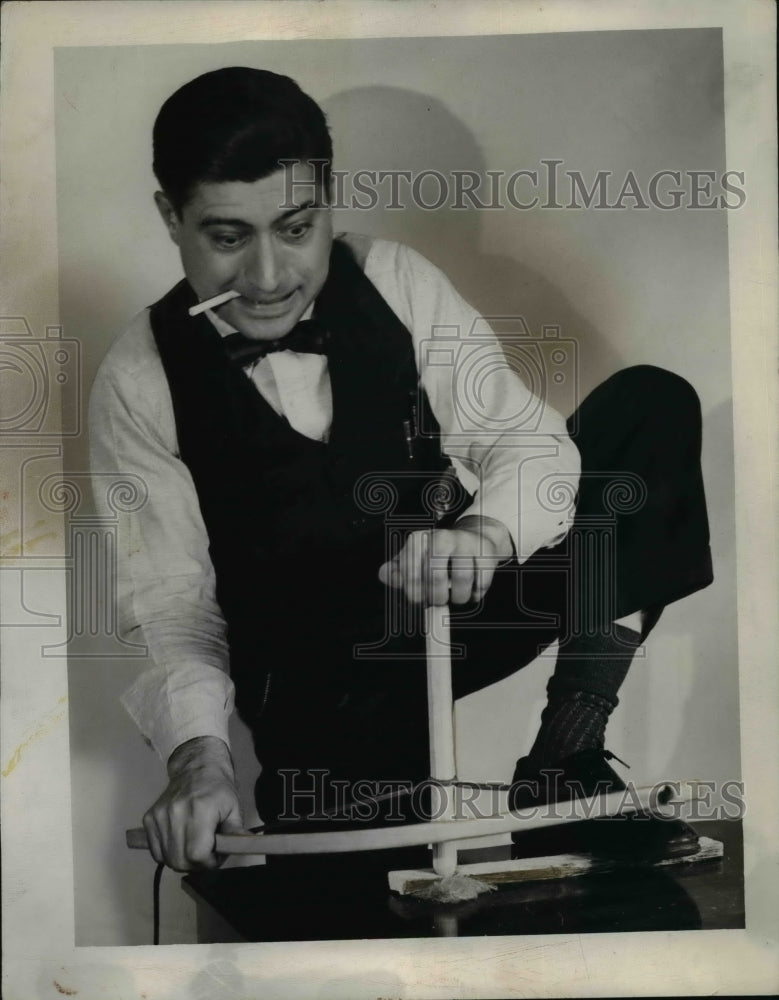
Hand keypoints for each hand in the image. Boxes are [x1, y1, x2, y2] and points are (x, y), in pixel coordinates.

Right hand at [143, 736, 244, 871]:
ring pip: (167, 859)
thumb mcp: (234, 808)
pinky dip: (169, 853)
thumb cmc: (217, 788)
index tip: (216, 856)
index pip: (197, 854)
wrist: (195, 768)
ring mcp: (159, 817)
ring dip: (183, 860)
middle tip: (207, 854)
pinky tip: (181, 841)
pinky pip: (156, 852)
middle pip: (180, 861)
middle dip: (196, 865)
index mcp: (199, 810)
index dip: (208, 862)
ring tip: (195, 844)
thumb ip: (236, 834)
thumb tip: (243, 849)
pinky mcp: (149, 819)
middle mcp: (175, 813)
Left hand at [378, 516, 513, 605]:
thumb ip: (395, 572)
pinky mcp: (486, 551)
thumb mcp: (414, 562)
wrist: (475, 539)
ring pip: (462, 580)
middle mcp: (441, 537)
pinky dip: (477, 593)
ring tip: (457, 596)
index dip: (415, 594)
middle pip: (435, 578)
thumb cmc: (439, 556)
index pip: (410, 574)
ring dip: (459, 597)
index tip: (420, 598)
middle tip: (439, 600)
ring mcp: (465, 542)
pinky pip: (482, 581)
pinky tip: (472, 590)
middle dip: (437, 598)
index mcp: (419, 540)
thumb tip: (384, 575)